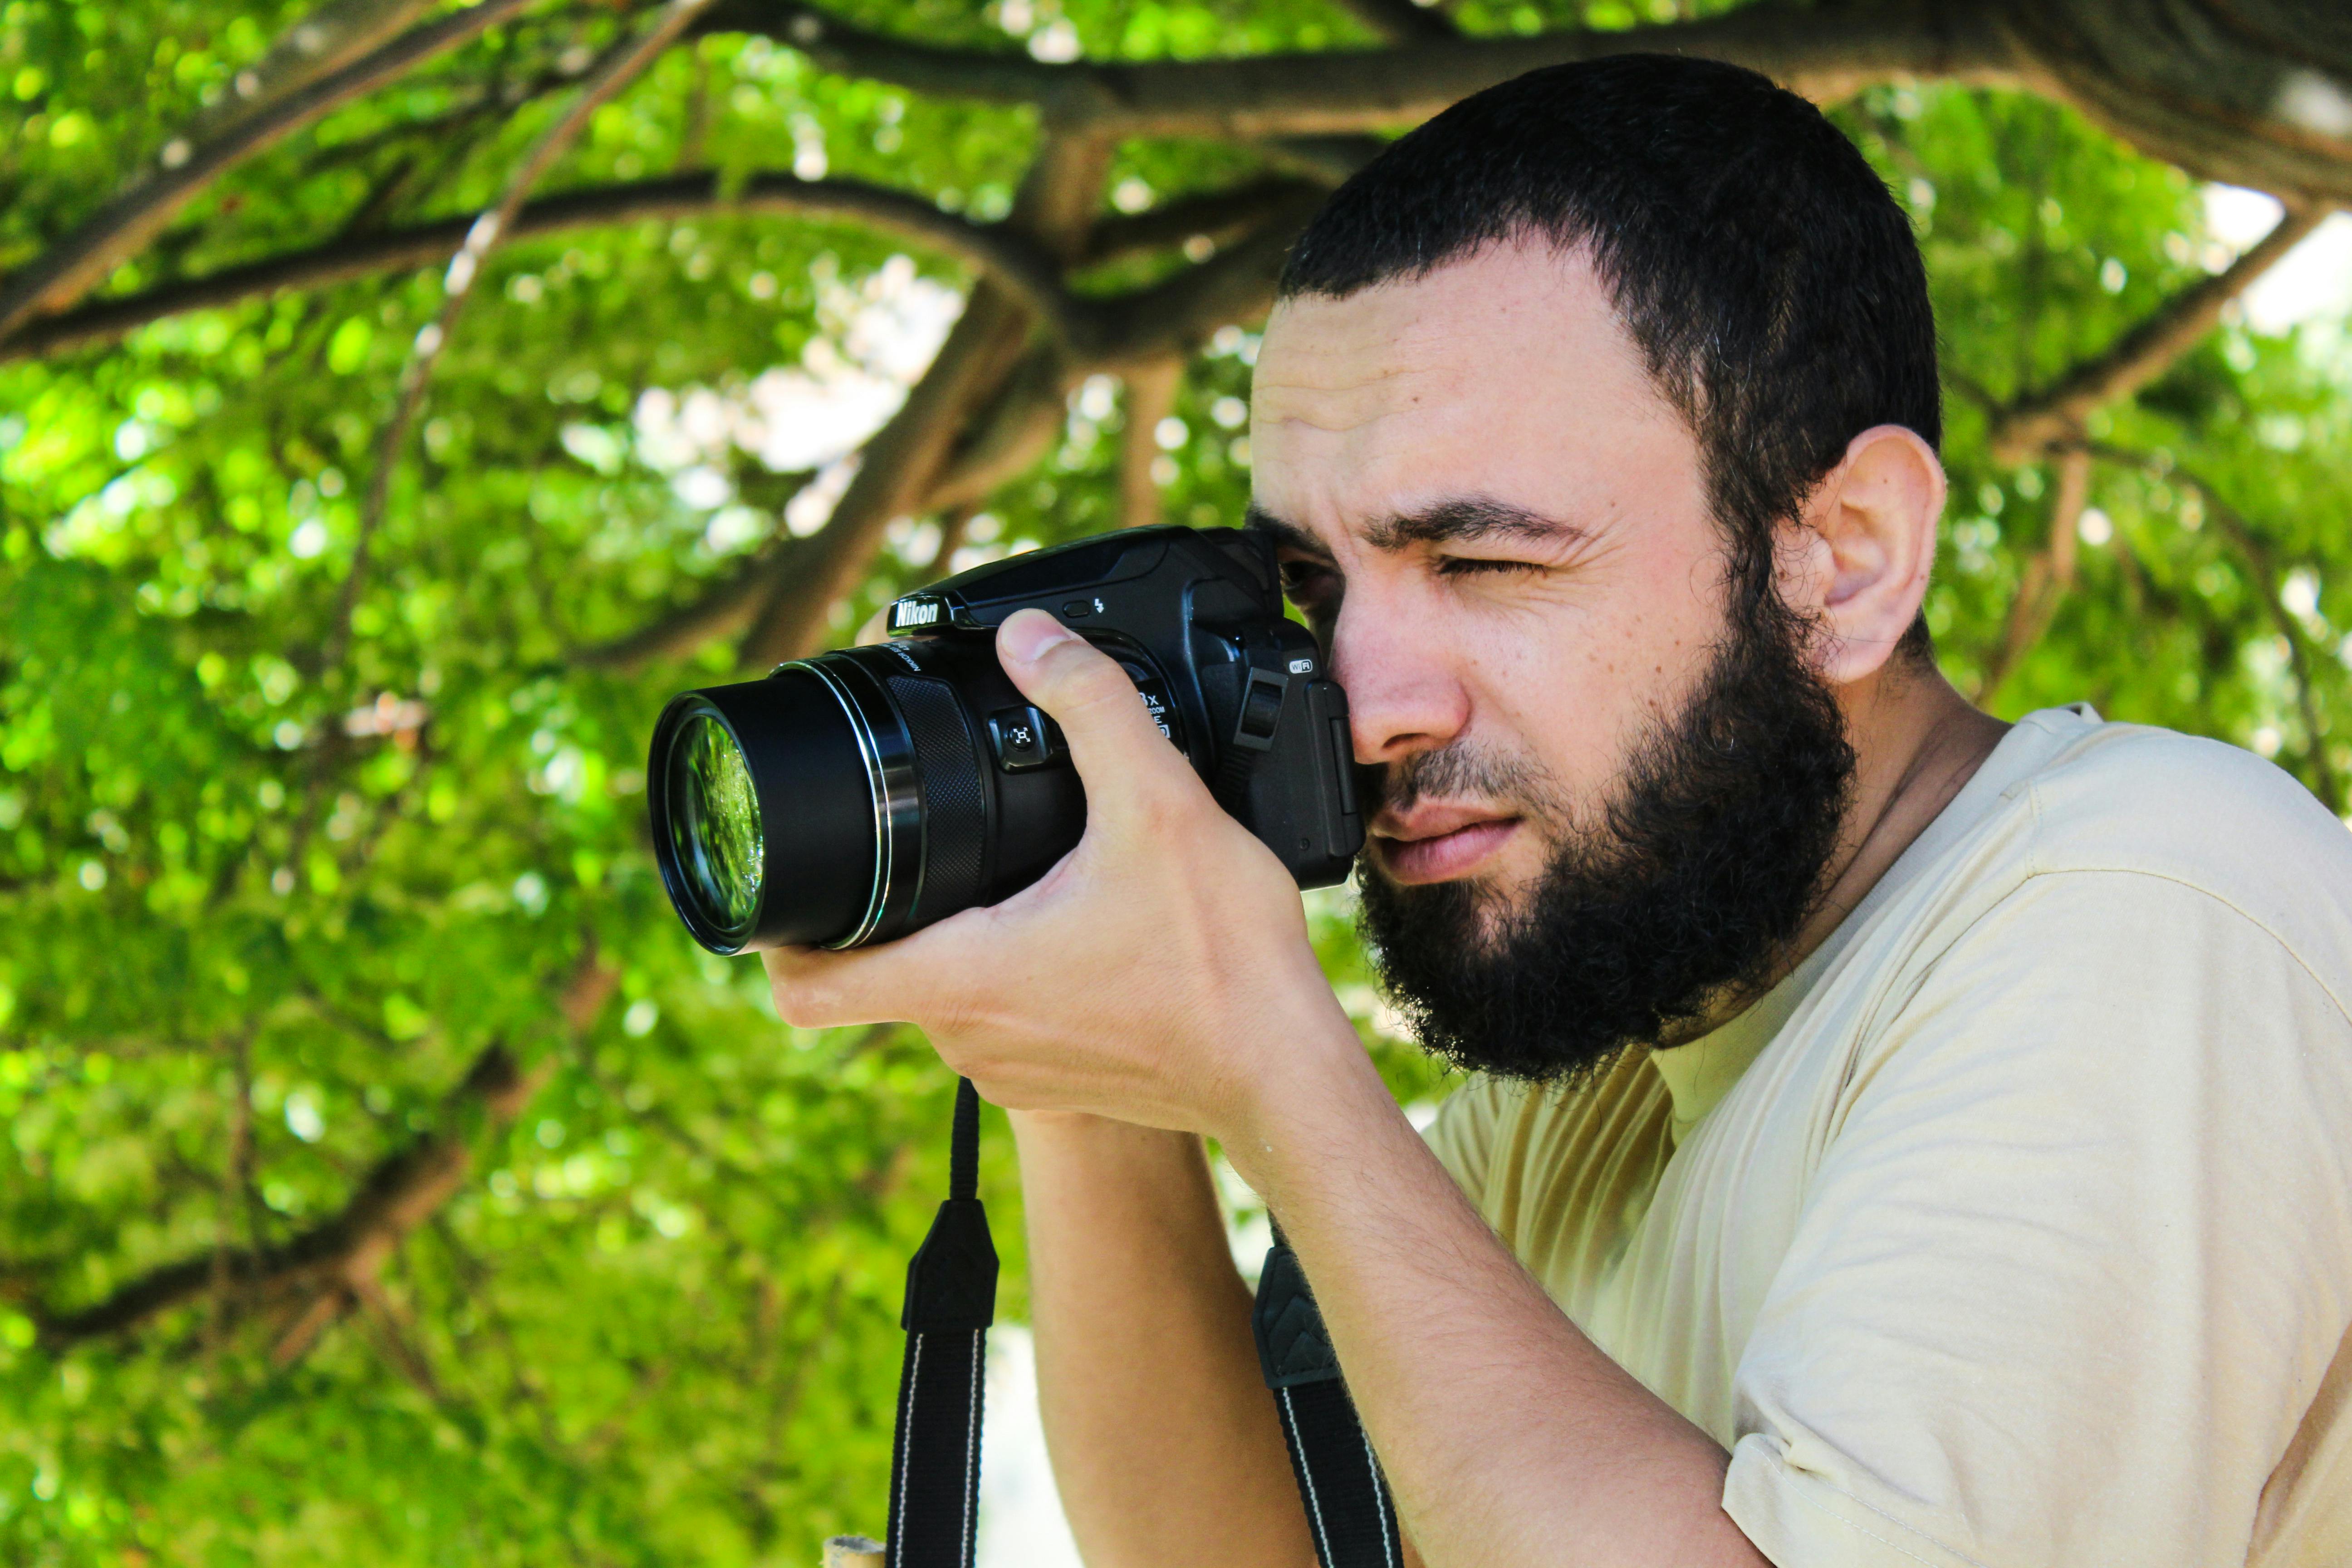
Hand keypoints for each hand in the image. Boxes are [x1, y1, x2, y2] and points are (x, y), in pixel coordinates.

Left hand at [763, 609, 1365, 1141]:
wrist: (1287, 1073)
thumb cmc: (1223, 960)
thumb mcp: (1160, 803)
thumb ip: (1090, 704)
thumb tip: (1027, 635)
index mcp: (962, 978)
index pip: (802, 987)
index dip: (770, 934)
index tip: (790, 877)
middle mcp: (966, 1039)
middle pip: (874, 972)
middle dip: (889, 904)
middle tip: (925, 836)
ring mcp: (1008, 1072)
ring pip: (942, 995)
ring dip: (957, 937)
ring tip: (1012, 876)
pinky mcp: (1055, 1083)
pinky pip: (1000, 1023)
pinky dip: (1012, 975)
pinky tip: (1068, 928)